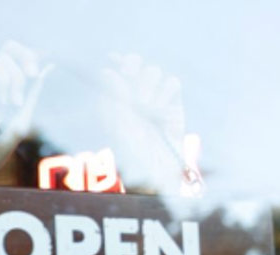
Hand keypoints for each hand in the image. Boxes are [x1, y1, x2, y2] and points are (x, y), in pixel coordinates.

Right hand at [0, 42, 51, 182]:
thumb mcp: (22, 120)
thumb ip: (32, 94)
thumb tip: (48, 67)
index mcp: (4, 91)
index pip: (19, 61)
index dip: (33, 57)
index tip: (47, 64)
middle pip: (10, 49)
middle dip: (27, 57)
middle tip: (33, 74)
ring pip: (4, 57)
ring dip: (16, 79)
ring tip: (13, 104)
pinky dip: (5, 81)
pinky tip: (4, 102)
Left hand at [99, 53, 190, 193]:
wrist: (157, 169)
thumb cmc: (132, 153)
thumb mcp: (118, 125)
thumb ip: (114, 98)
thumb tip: (107, 71)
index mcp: (115, 99)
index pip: (115, 70)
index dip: (116, 61)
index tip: (115, 60)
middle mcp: (134, 95)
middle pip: (135, 64)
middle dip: (132, 65)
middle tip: (130, 72)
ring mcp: (154, 97)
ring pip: (153, 71)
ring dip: (148, 85)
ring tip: (145, 108)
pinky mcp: (173, 102)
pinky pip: (172, 82)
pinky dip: (166, 93)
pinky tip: (159, 111)